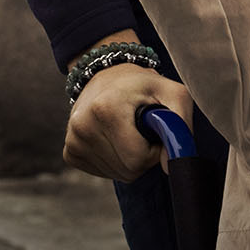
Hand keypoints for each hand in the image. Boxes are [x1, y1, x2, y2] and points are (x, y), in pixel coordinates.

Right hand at [63, 61, 192, 182]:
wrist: (108, 75)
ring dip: (129, 159)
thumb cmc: (144, 85)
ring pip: (117, 174)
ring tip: (127, 132)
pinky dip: (114, 161)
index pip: (138, 158)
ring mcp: (73, 140)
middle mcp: (83, 125)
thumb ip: (180, 127)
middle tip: (141, 131)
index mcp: (106, 108)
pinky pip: (103, 173)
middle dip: (142, 156)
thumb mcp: (173, 93)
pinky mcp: (70, 152)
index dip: (153, 150)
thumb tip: (170, 166)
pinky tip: (113, 139)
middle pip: (128, 170)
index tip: (152, 131)